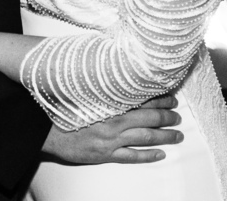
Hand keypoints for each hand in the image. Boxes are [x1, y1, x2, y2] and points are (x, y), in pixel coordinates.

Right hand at [41, 96, 182, 164]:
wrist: (47, 132)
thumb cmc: (66, 109)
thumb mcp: (85, 91)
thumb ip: (102, 83)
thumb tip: (116, 68)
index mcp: (110, 103)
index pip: (142, 98)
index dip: (160, 98)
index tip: (172, 97)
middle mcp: (114, 121)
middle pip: (149, 118)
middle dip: (167, 116)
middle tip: (179, 116)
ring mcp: (111, 140)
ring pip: (145, 138)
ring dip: (164, 136)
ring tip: (178, 135)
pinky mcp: (106, 154)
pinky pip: (132, 157)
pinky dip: (148, 156)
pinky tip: (160, 155)